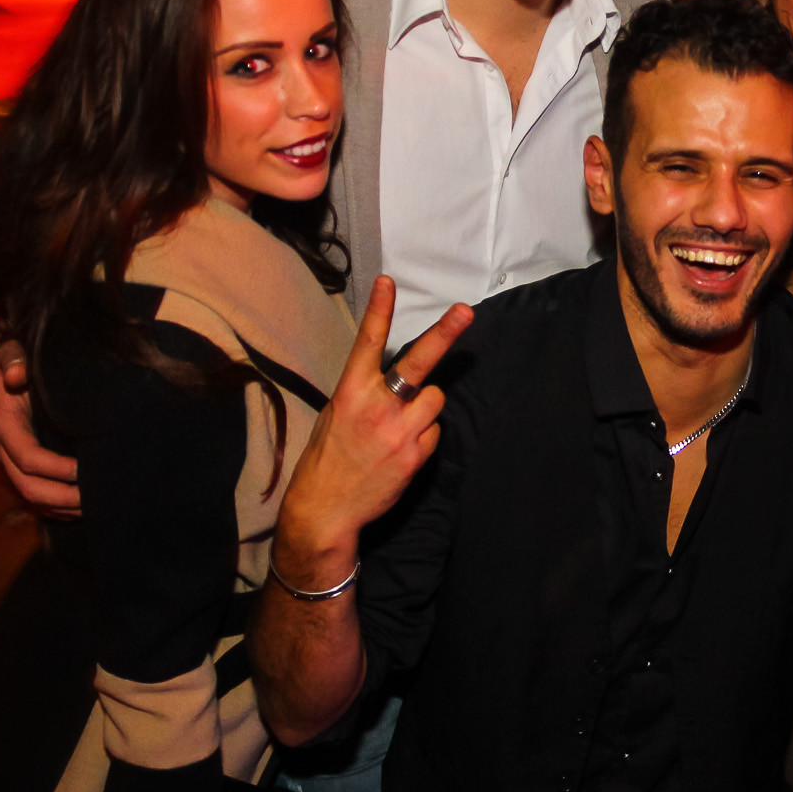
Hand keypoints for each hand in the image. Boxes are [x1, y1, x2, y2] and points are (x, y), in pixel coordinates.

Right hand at [0, 338, 82, 517]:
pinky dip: (58, 509)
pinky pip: (36, 500)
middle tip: (95, 500)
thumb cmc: (22, 362)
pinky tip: (82, 509)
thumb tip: (15, 375)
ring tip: (94, 508)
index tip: (85, 469)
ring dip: (63, 509)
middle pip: (29, 487)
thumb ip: (16, 360)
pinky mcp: (21, 470)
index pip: (28, 456)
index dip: (56, 468)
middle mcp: (4, 449)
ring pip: (33, 499)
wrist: (11, 370)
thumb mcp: (17, 354)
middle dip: (63, 498)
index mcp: (5, 425)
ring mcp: (10, 463)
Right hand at [274, 277, 471, 576]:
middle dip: (445, 334)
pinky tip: (401, 451)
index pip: (367, 343)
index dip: (379, 311)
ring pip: (435, 400)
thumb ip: (365, 392)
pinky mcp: (416, 456)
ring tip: (400, 426)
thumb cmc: (328, 457)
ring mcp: (400, 432)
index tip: (388, 281)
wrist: (326, 509)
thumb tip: (395, 379)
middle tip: (466, 311)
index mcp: (350, 393)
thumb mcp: (336, 415)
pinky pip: (433, 432)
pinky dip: (423, 436)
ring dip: (425, 407)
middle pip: (419, 363)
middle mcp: (377, 407)